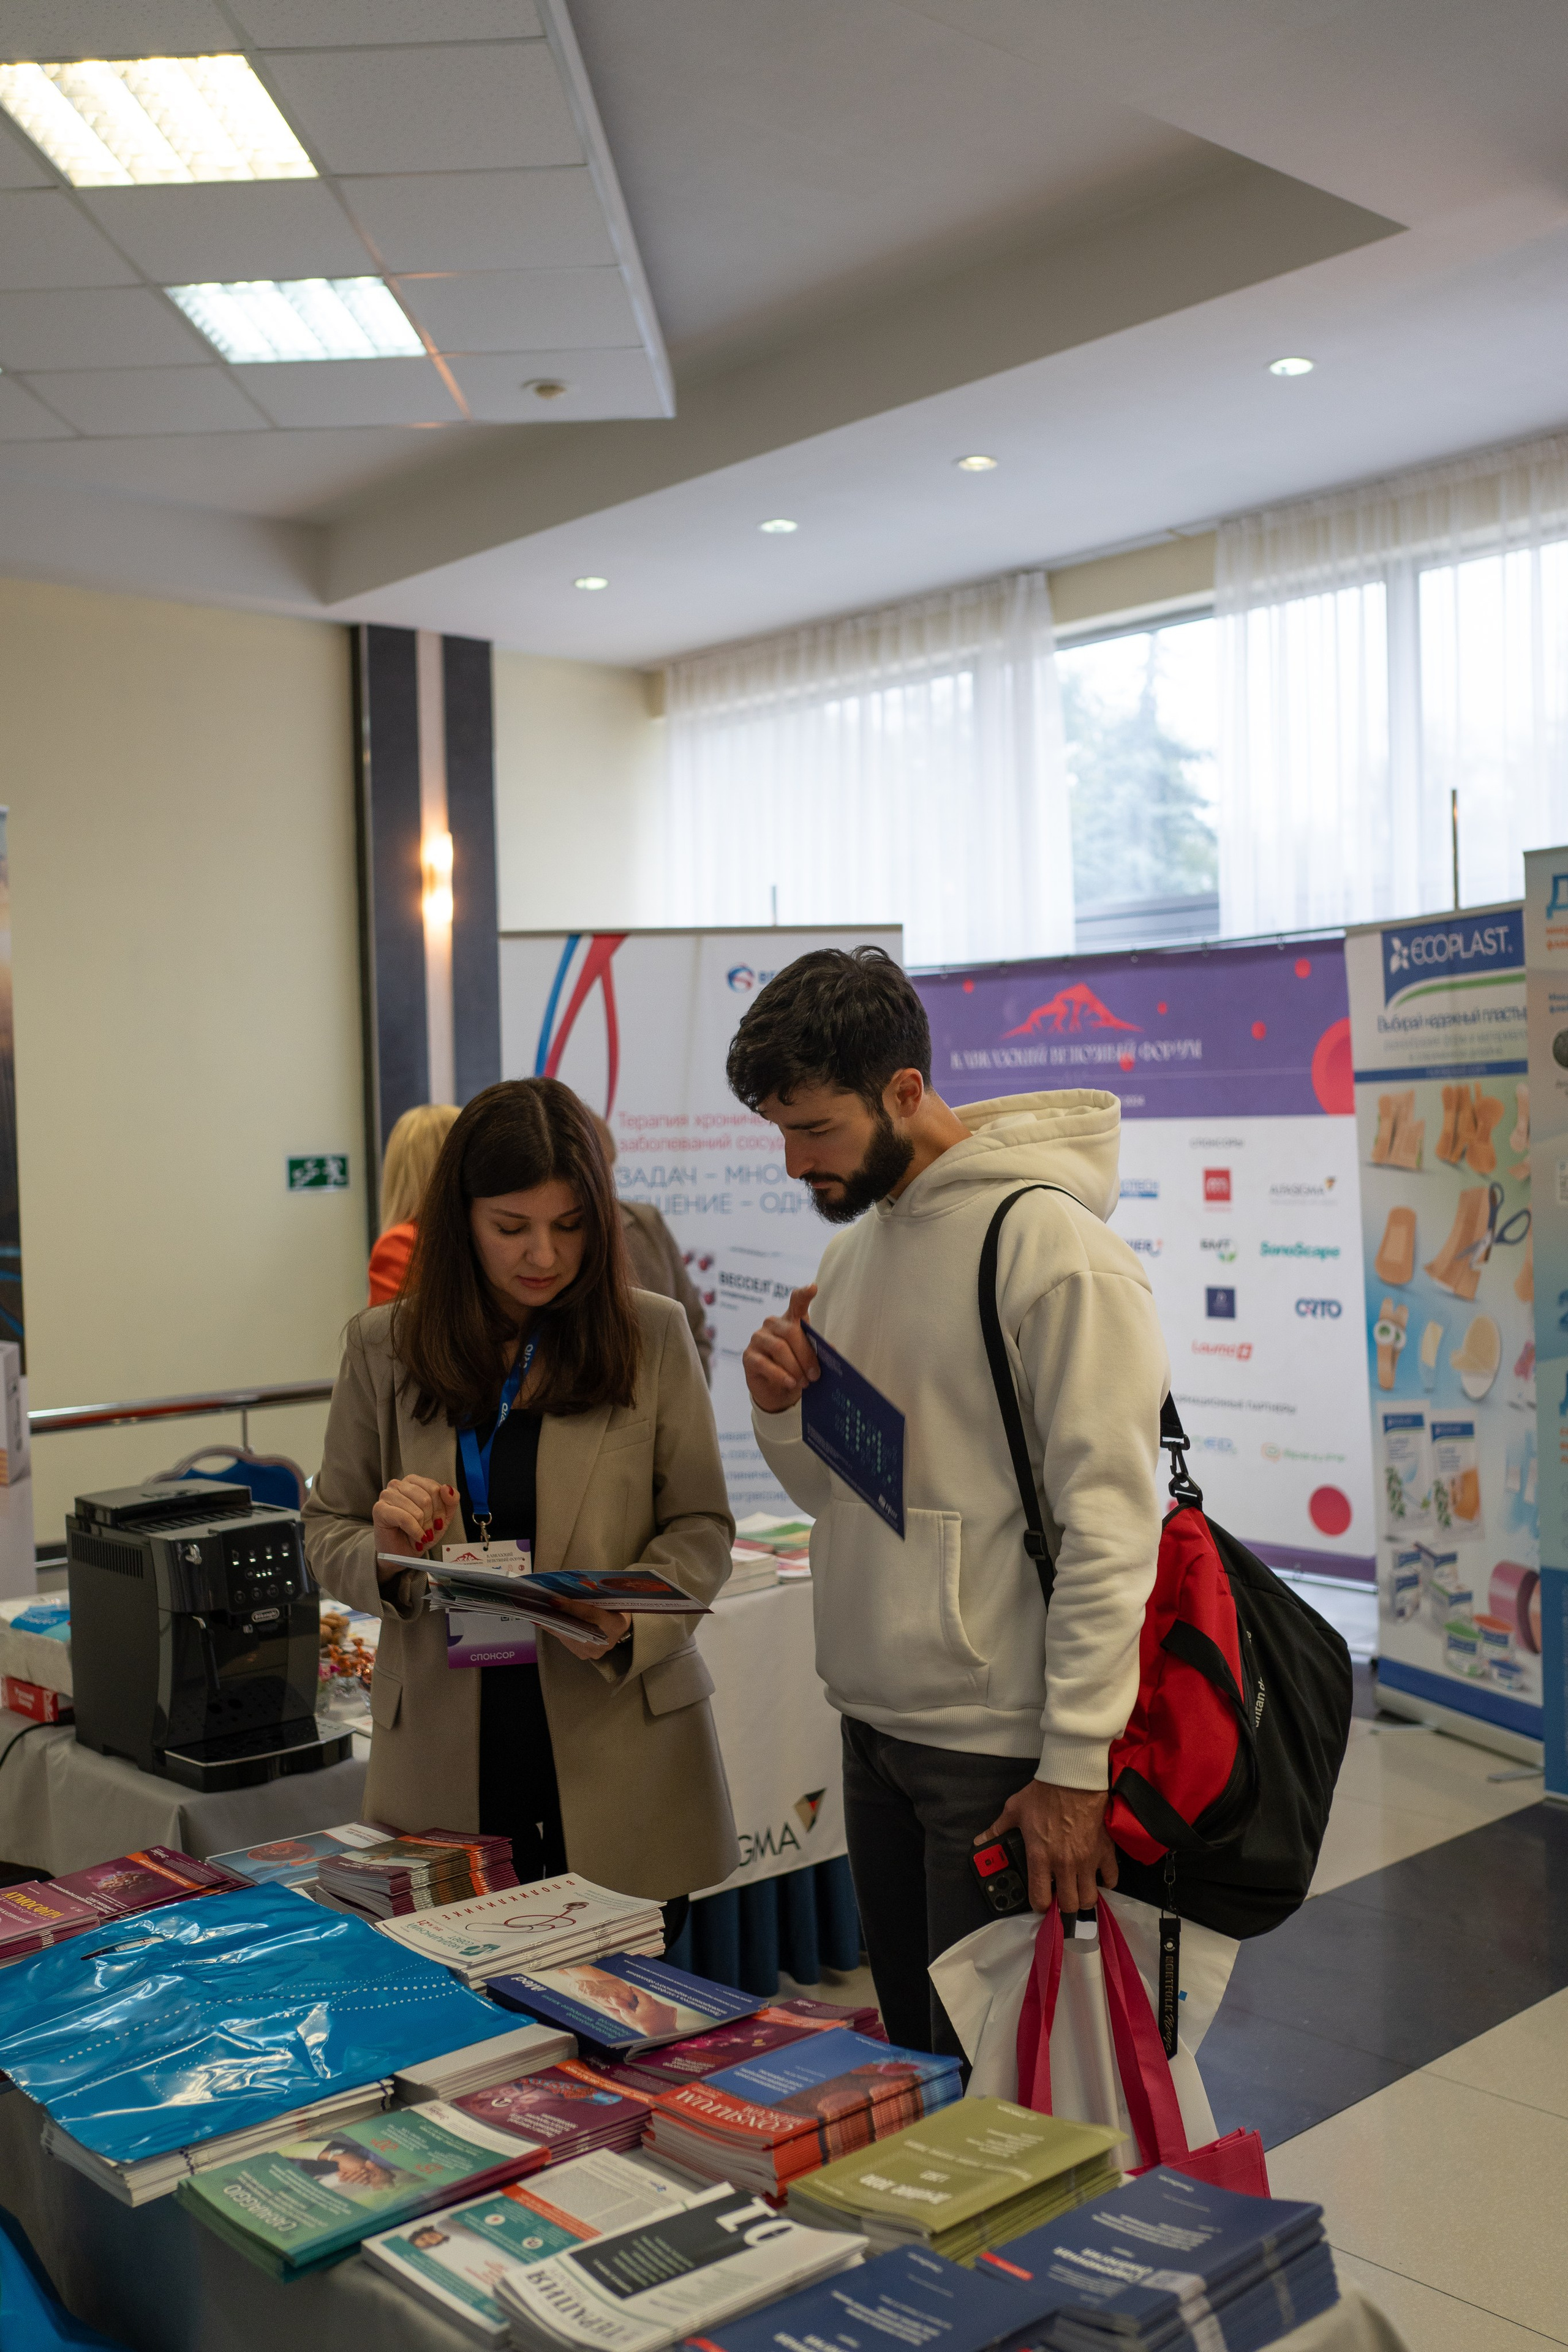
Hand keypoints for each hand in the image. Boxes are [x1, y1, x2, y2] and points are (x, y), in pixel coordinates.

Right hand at [372, 1477, 456, 1577]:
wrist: (402, 1553)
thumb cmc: (419, 1532)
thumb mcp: (442, 1517)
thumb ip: (450, 1500)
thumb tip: (447, 1488)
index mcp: (413, 1482)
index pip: (435, 1488)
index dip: (440, 1509)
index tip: (438, 1522)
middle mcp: (399, 1485)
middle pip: (427, 1499)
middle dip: (431, 1520)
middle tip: (429, 1531)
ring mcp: (387, 1495)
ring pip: (417, 1510)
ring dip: (422, 1528)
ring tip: (421, 1535)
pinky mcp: (379, 1509)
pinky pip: (405, 1518)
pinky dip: (414, 1531)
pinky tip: (417, 1537)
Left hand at [546, 1597, 631, 1656]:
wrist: (619, 1630)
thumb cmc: (614, 1610)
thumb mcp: (609, 1600)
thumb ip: (593, 1598)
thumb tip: (569, 1591)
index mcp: (615, 1624)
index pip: (590, 1615)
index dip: (570, 1608)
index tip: (553, 1601)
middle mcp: (604, 1642)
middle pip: (575, 1628)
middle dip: (556, 1617)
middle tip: (540, 1608)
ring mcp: (593, 1651)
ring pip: (568, 1636)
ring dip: (554, 1625)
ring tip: (540, 1614)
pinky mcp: (583, 1655)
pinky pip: (567, 1642)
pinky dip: (558, 1631)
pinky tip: (549, 1623)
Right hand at [743, 1284, 819, 1413]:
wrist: (776, 1391)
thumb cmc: (795, 1368)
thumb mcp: (809, 1359)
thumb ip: (818, 1351)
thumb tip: (830, 1349)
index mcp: (790, 1320)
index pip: (796, 1302)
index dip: (804, 1294)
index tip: (813, 1288)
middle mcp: (772, 1324)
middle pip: (791, 1332)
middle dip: (806, 1356)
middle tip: (815, 1375)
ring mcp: (758, 1339)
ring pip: (779, 1348)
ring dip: (795, 1368)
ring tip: (804, 1382)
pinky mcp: (748, 1356)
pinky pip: (765, 1364)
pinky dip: (781, 1375)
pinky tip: (790, 1383)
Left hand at [980, 1779, 1116, 1914]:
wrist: (1073, 1777)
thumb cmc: (1043, 1794)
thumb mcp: (1015, 1810)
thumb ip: (997, 1829)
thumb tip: (980, 1841)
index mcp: (1040, 1857)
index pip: (1039, 1899)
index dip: (1038, 1904)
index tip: (1040, 1900)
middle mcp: (1064, 1864)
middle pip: (1068, 1905)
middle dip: (1063, 1905)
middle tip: (1060, 1896)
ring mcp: (1087, 1860)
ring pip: (1090, 1898)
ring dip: (1083, 1897)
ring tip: (1078, 1889)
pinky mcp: (1105, 1851)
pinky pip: (1111, 1878)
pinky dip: (1106, 1881)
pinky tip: (1098, 1875)